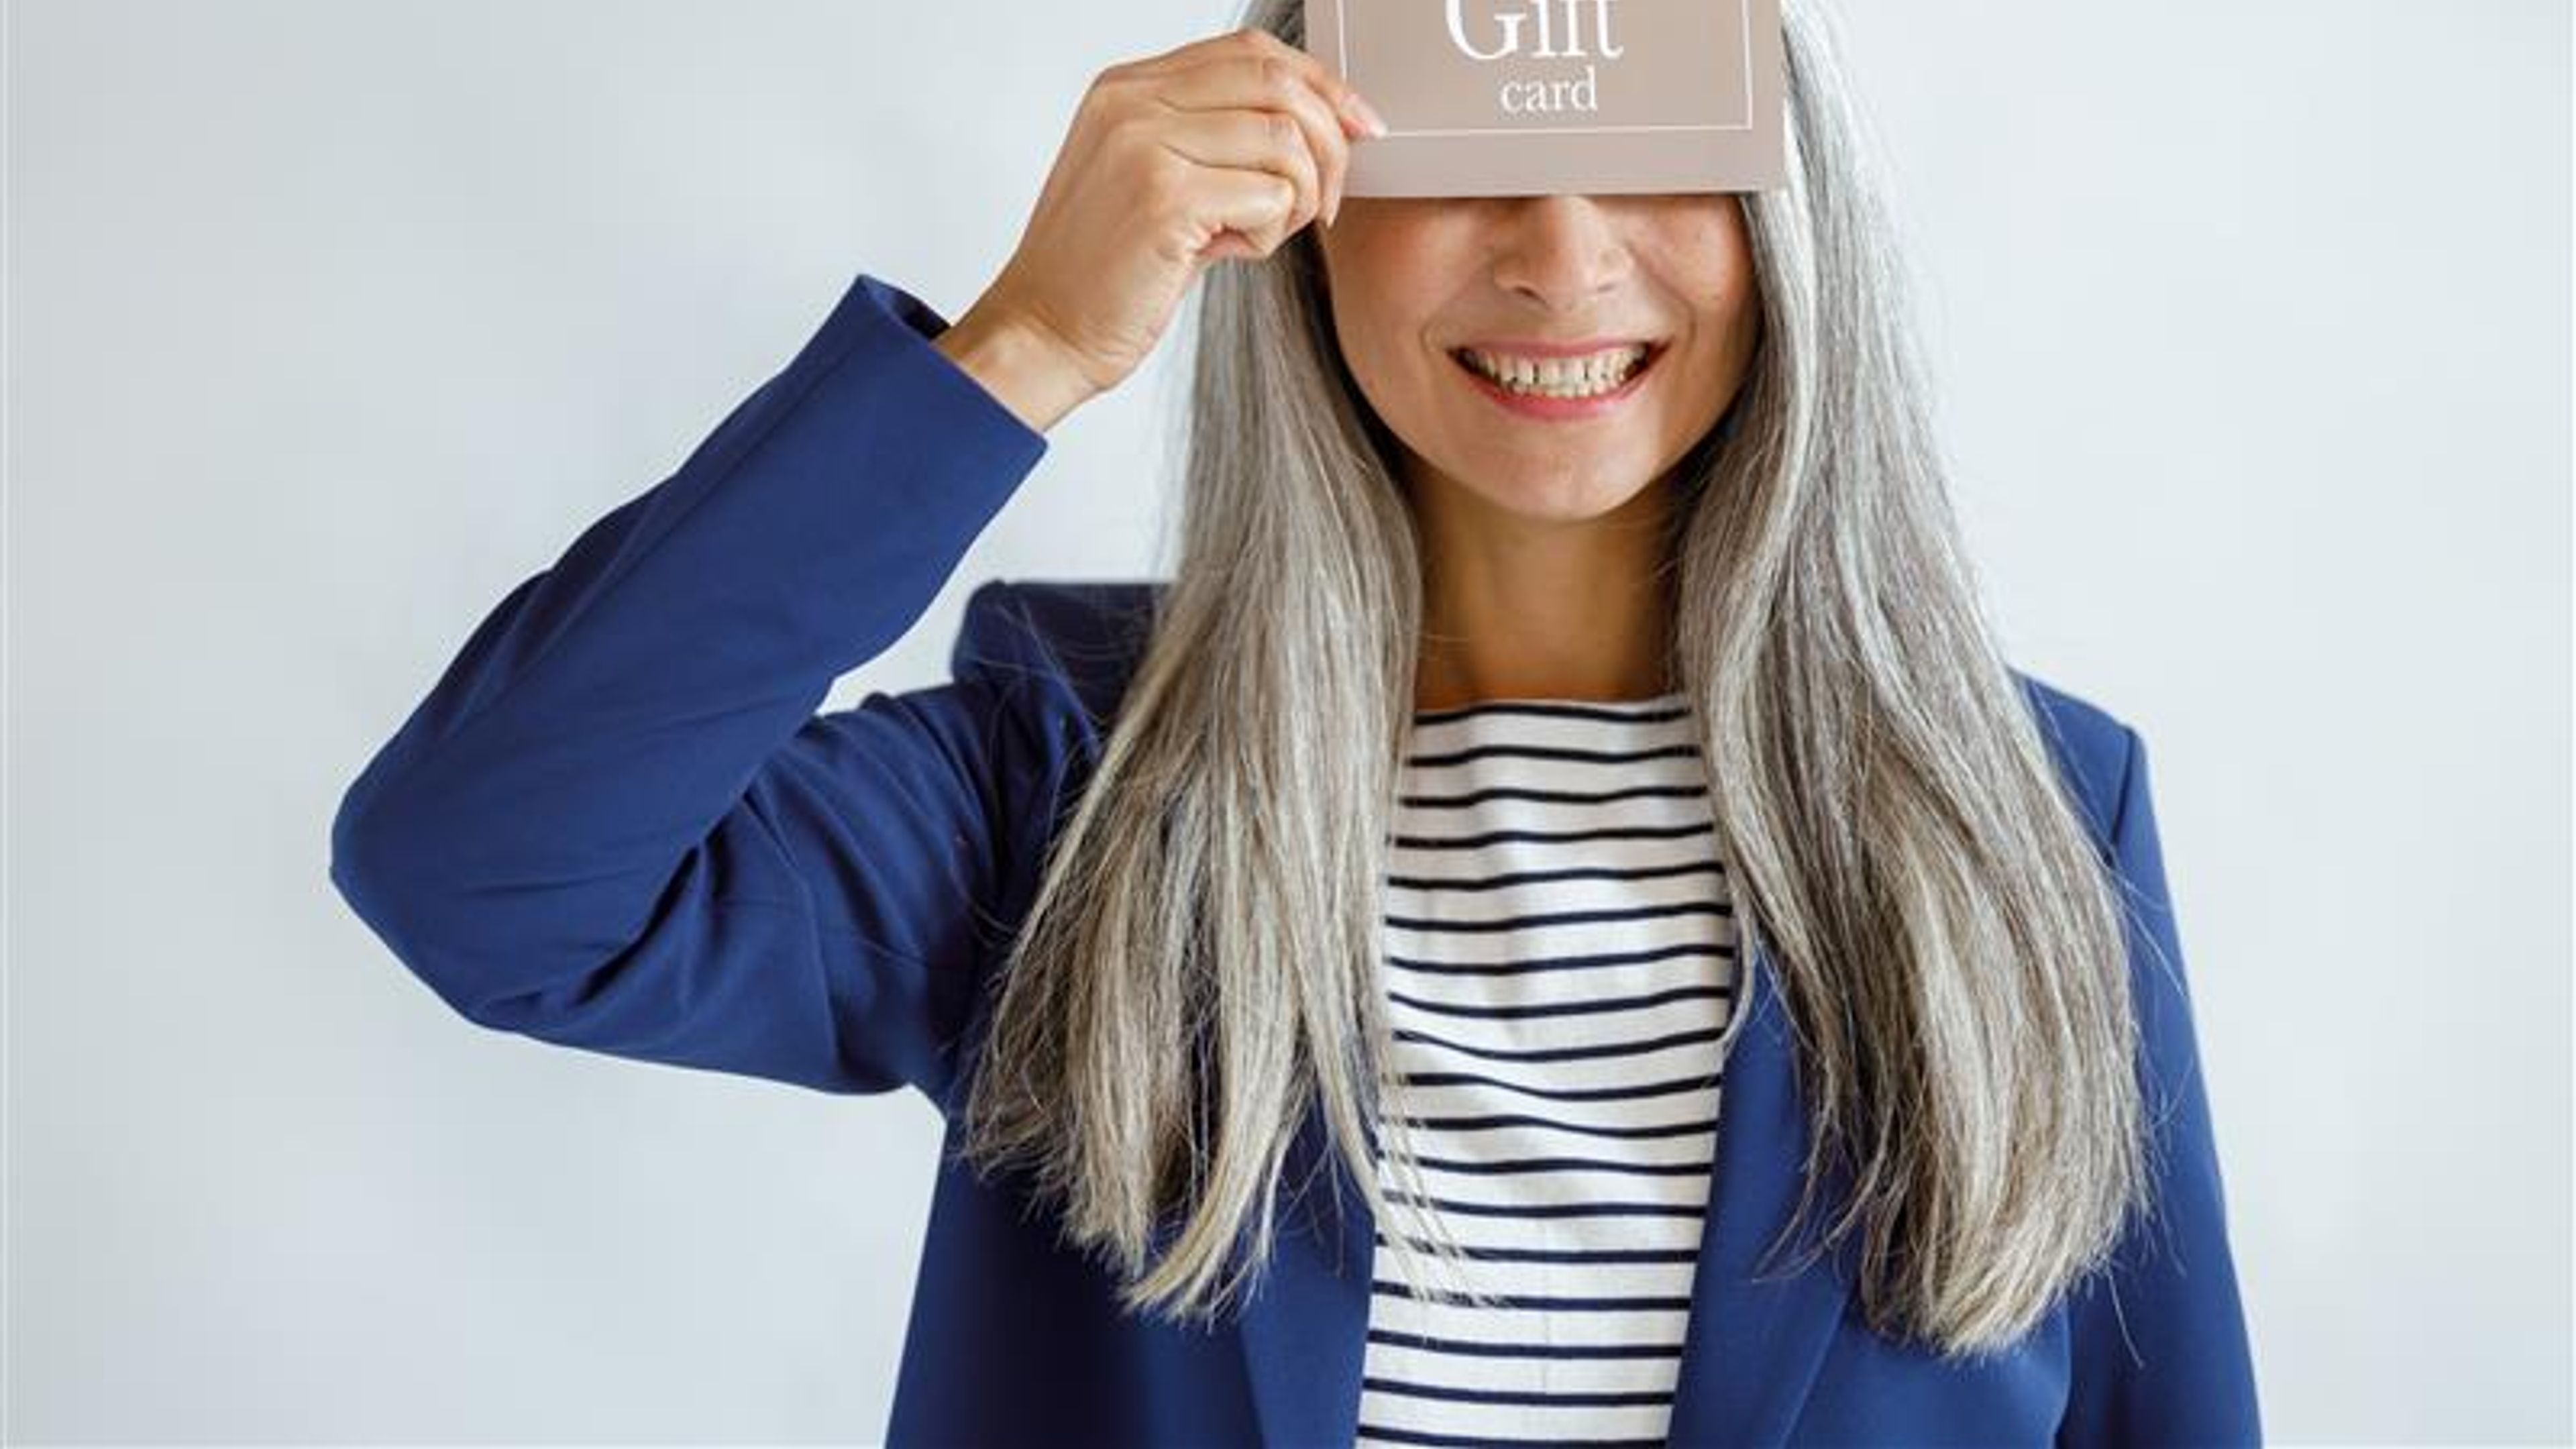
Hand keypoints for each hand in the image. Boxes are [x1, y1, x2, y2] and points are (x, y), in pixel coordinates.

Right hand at [935, 27, 1385, 431]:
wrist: (1043, 331)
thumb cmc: (1103, 270)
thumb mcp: (1152, 180)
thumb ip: (1215, 140)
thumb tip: (1316, 126)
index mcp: (1129, 88)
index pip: (1252, 51)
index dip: (1320, 84)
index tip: (1357, 126)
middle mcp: (1133, 103)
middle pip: (1279, 84)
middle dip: (1329, 144)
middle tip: (1323, 202)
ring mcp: (1145, 145)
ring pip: (1285, 141)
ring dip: (1298, 198)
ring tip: (1259, 235)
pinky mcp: (1163, 199)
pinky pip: (1270, 196)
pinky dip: (1270, 235)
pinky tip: (1230, 255)